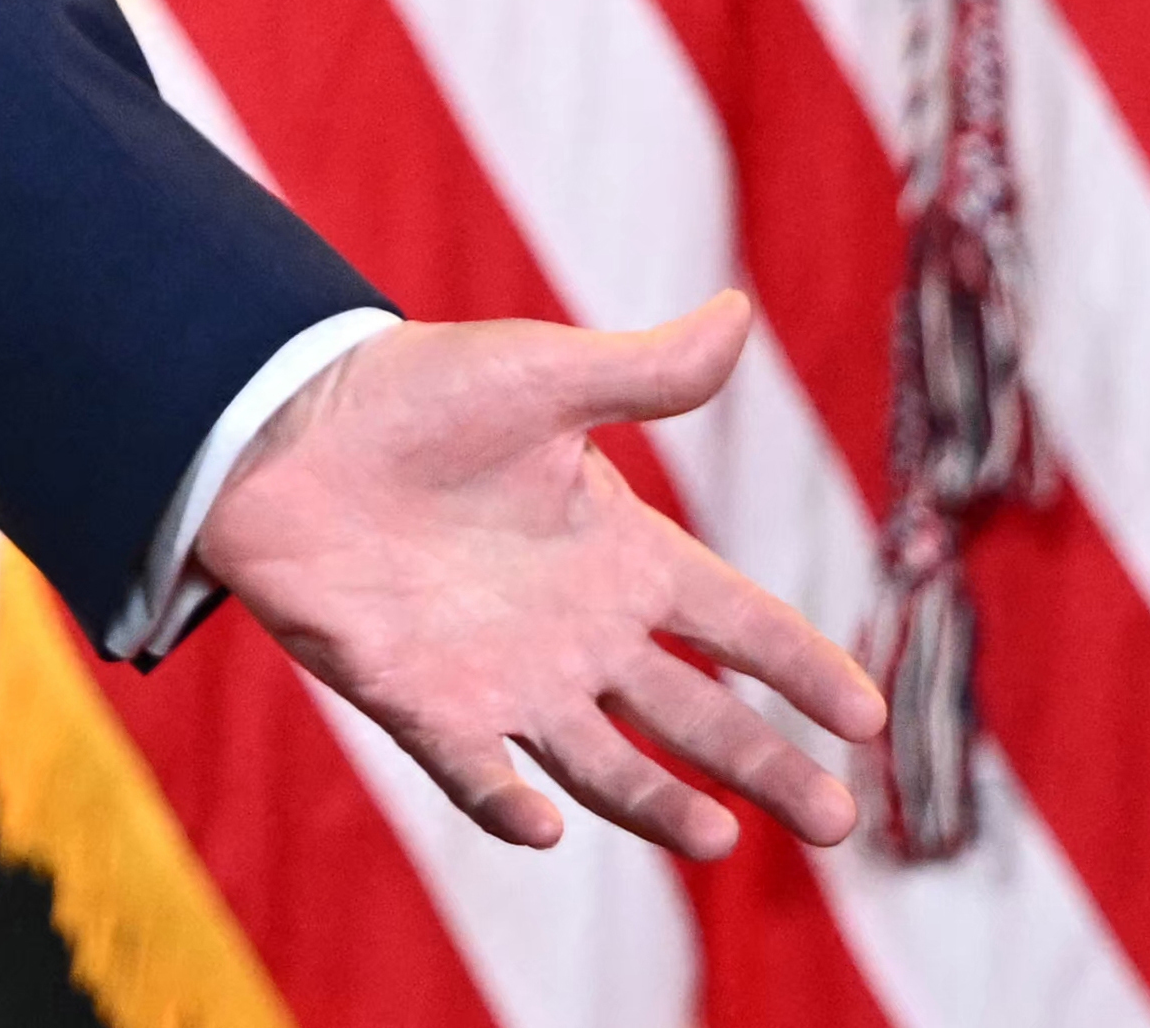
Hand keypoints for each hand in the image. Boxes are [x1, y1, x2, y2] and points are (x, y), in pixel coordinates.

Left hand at [190, 291, 884, 859]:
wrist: (280, 423)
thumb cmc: (414, 392)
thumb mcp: (540, 373)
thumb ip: (644, 371)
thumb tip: (737, 312)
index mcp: (619, 553)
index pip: (738, 623)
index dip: (802, 667)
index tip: (869, 718)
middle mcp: (577, 631)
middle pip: (695, 717)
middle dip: (767, 767)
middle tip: (838, 822)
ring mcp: (504, 675)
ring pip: (604, 764)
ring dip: (662, 805)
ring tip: (723, 838)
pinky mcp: (421, 700)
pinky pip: (474, 769)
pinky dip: (506, 801)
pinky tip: (546, 824)